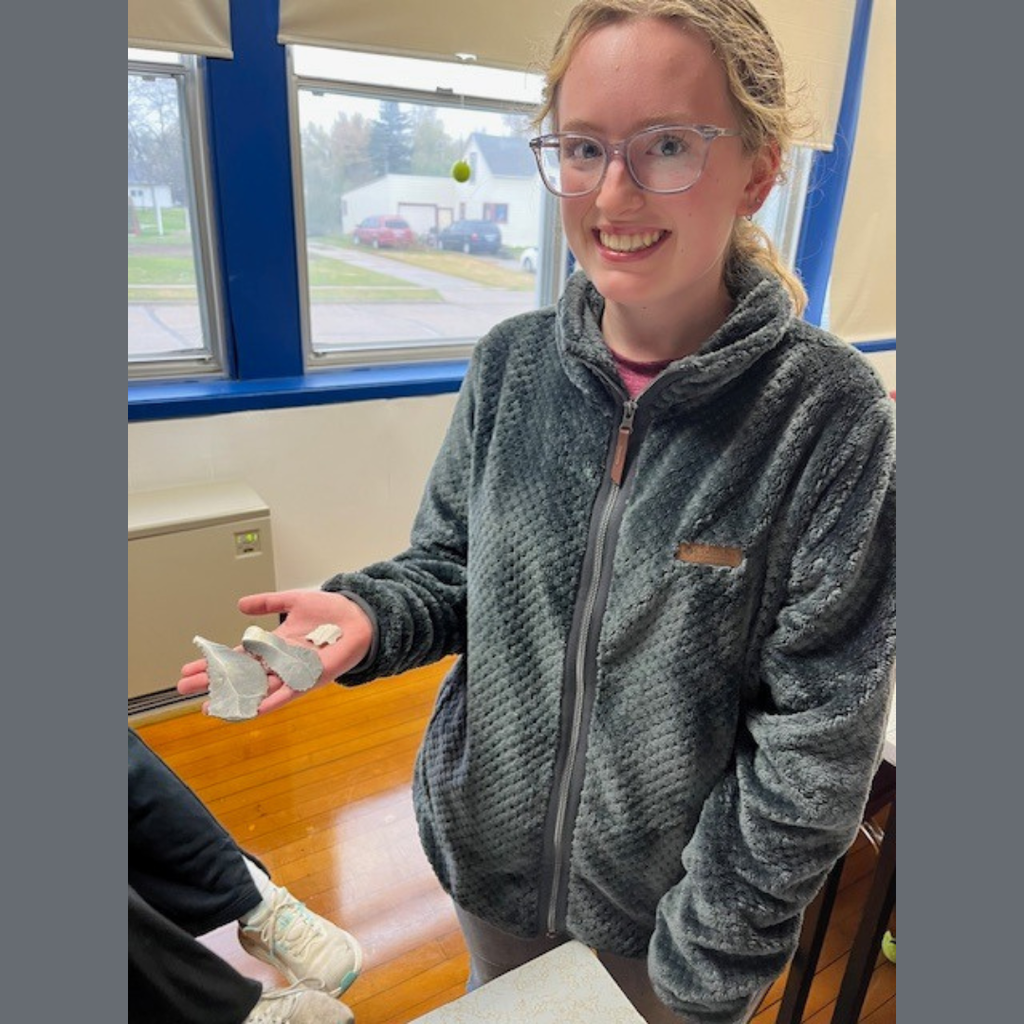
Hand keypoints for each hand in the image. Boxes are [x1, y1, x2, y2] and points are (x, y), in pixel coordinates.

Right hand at [177, 589, 372, 714]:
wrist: (362, 618)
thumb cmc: (332, 613)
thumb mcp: (294, 601)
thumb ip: (268, 603)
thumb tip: (240, 605)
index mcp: (274, 646)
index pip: (236, 656)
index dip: (212, 662)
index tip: (187, 667)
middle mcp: (280, 662)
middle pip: (240, 674)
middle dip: (212, 681)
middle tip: (183, 687)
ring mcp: (294, 672)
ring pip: (258, 688)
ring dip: (234, 697)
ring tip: (209, 706)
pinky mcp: (312, 677)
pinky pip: (290, 693)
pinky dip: (273, 701)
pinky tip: (255, 709)